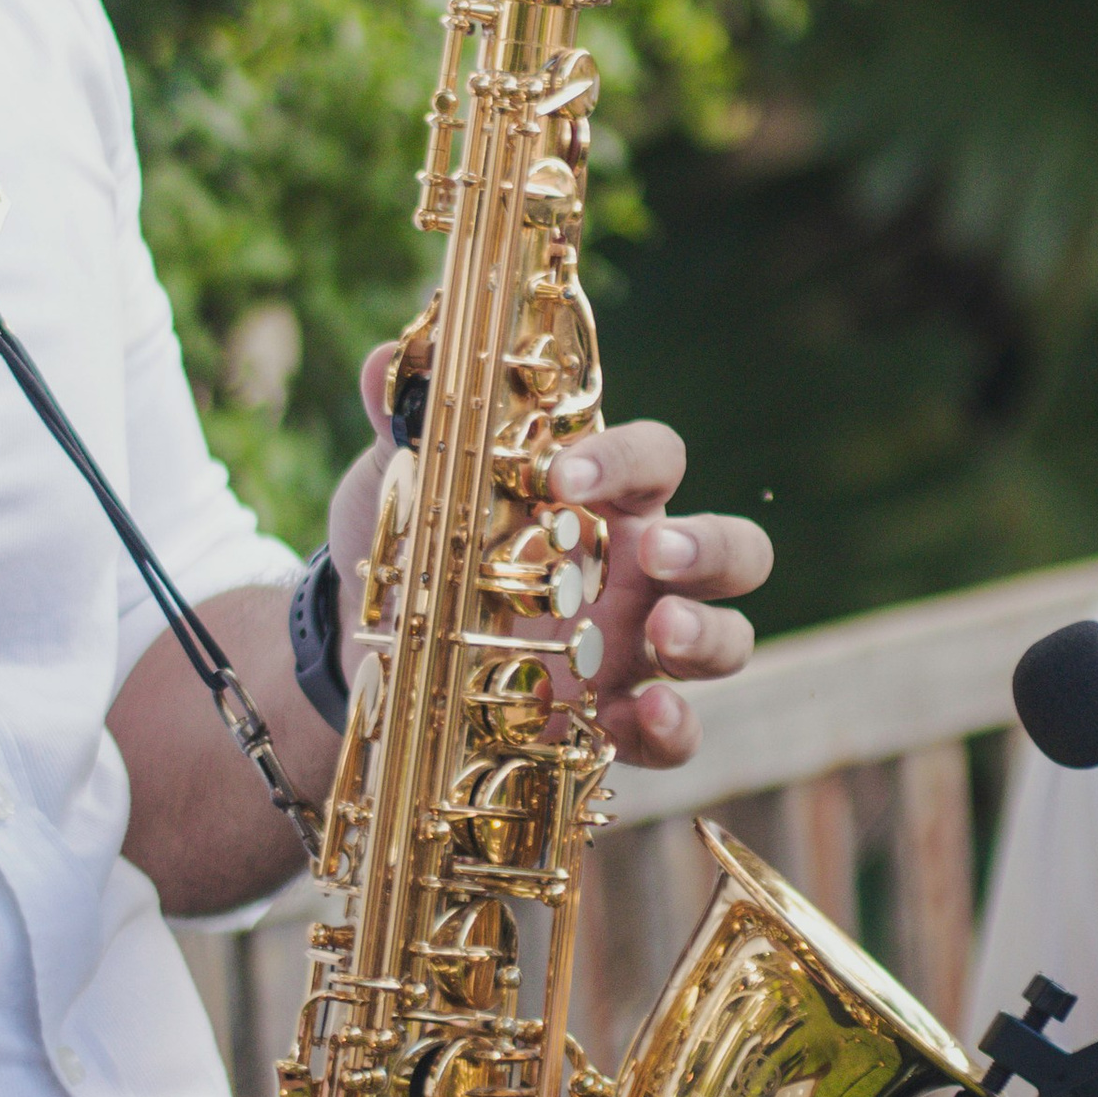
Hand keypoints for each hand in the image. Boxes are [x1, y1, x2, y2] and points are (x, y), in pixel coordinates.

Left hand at [326, 362, 769, 771]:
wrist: (366, 645)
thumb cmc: (409, 544)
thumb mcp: (398, 482)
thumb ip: (402, 424)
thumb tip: (386, 363)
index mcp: (602, 499)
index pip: (654, 459)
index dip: (624, 460)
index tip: (563, 476)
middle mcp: (637, 570)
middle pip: (731, 550)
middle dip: (709, 548)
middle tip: (658, 555)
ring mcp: (635, 648)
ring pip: (728, 639)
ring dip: (709, 635)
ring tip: (662, 634)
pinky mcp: (612, 720)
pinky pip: (675, 734)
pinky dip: (671, 731)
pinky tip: (638, 720)